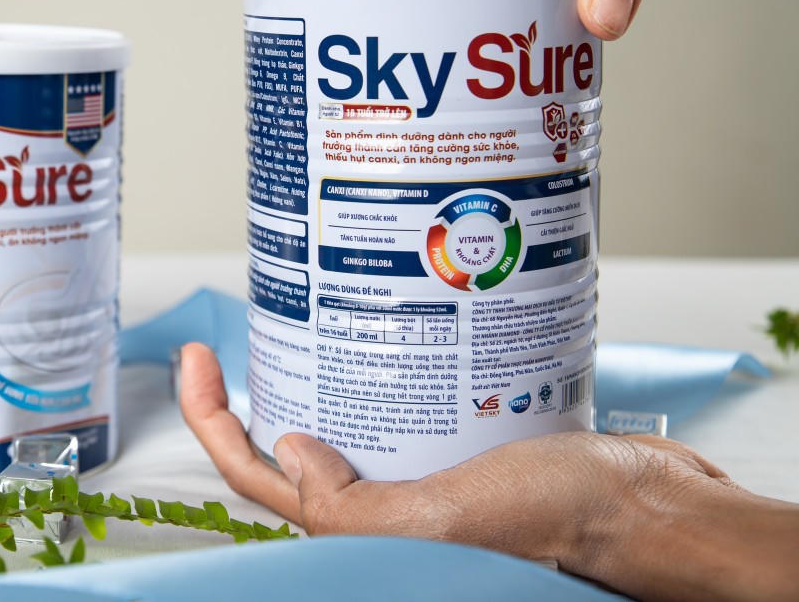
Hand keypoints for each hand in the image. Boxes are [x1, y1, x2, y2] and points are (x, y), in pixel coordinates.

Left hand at [179, 342, 798, 600]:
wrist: (650, 504)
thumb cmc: (562, 521)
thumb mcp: (442, 517)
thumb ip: (349, 506)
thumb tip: (290, 453)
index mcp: (363, 531)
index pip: (257, 479)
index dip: (212, 420)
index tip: (197, 358)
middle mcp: (384, 507)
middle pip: (289, 451)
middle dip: (257, 391)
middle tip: (248, 326)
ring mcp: (419, 477)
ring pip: (344, 425)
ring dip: (318, 374)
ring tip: (305, 314)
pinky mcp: (457, 451)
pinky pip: (398, 410)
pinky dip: (379, 371)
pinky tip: (383, 330)